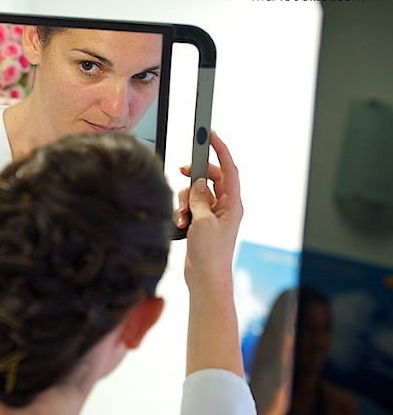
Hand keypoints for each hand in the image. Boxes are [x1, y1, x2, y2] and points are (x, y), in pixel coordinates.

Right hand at [180, 131, 244, 376]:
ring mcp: (214, 216)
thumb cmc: (211, 255)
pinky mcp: (202, 224)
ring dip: (186, 199)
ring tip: (184, 215)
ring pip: (197, 193)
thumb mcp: (204, 221)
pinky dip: (183, 211)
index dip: (220, 149)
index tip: (210, 134)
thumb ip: (200, 198)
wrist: (206, 279)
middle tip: (183, 172)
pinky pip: (191, 207)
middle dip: (195, 176)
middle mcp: (226, 207)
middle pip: (210, 179)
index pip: (228, 169)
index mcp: (233, 204)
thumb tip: (198, 182)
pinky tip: (181, 224)